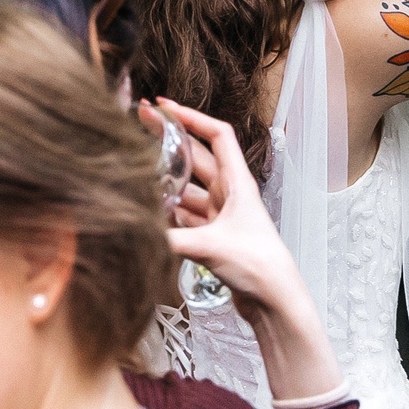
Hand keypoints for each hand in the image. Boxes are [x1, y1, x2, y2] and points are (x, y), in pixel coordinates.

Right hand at [153, 99, 346, 404]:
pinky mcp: (214, 238)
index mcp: (238, 182)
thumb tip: (133, 229)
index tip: (163, 106)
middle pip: (196, 158)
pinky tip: (149, 213)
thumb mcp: (210, 247)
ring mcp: (222, 216)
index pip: (217, 135)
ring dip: (166, 182)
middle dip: (169, 142)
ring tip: (135, 172)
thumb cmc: (258, 266)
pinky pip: (185, 217)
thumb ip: (169, 238)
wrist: (275, 302)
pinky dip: (168, 214)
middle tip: (139, 127)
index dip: (191, 117)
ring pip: (188, 190)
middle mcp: (230, 194)